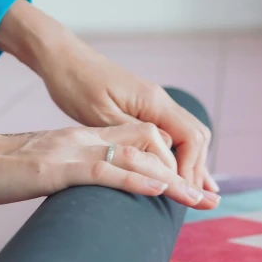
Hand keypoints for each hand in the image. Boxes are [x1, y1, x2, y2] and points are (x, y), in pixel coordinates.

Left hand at [0, 0, 216, 192]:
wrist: (62, 60)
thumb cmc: (75, 85)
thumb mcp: (101, 116)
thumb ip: (134, 137)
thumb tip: (166, 154)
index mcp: (153, 102)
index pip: (191, 139)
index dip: (191, 169)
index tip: (185, 194)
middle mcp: (160, 102)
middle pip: (197, 138)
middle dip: (198, 170)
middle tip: (197, 201)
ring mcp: (154, 105)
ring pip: (187, 136)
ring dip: (192, 164)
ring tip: (196, 194)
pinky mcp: (143, 109)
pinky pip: (171, 134)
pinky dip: (178, 155)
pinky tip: (176, 172)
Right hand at [0, 122, 220, 208]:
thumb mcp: (40, 170)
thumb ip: (66, 175)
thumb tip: (84, 195)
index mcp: (79, 140)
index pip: (136, 141)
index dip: (168, 160)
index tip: (188, 187)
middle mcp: (81, 139)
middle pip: (147, 142)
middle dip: (182, 170)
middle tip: (206, 198)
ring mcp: (69, 150)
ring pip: (134, 154)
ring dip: (170, 177)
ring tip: (196, 199)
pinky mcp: (54, 166)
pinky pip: (104, 169)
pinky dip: (136, 178)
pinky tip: (158, 188)